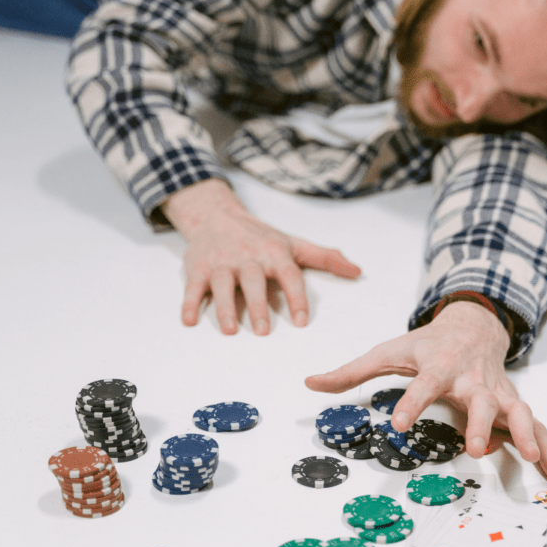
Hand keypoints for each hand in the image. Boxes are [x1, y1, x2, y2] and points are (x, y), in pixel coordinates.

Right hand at [162, 179, 361, 334]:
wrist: (216, 215)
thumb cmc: (260, 236)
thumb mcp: (293, 244)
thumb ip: (325, 258)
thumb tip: (357, 271)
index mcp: (274, 252)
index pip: (289, 275)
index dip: (296, 298)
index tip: (301, 321)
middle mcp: (248, 257)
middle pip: (253, 281)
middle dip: (257, 305)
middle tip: (264, 331)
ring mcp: (221, 262)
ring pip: (222, 284)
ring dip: (224, 308)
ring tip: (231, 331)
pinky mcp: (197, 267)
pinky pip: (193, 287)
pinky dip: (189, 303)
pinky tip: (189, 321)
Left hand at [305, 301, 546, 479]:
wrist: (472, 325)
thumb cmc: (426, 344)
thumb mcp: (388, 351)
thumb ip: (351, 372)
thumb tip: (310, 383)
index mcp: (439, 365)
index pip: (423, 384)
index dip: (411, 403)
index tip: (398, 424)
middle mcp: (472, 379)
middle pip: (481, 400)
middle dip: (481, 423)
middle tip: (477, 447)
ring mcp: (497, 391)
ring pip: (516, 411)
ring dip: (525, 434)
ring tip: (531, 459)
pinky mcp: (513, 402)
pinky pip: (535, 425)